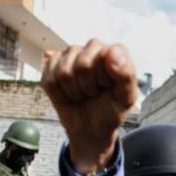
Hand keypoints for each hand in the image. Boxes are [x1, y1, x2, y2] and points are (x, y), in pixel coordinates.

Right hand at [41, 39, 138, 175]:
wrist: (90, 128)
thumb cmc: (110, 110)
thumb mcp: (126, 99)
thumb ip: (126, 75)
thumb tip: (113, 53)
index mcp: (114, 51)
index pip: (104, 56)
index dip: (104, 79)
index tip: (108, 88)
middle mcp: (92, 48)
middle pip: (82, 64)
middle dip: (88, 87)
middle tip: (94, 93)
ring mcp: (70, 55)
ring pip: (64, 73)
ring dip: (73, 91)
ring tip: (82, 94)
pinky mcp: (52, 65)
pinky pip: (49, 79)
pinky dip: (58, 94)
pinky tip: (68, 94)